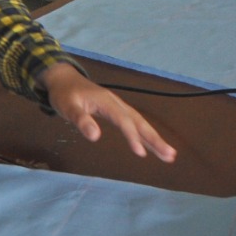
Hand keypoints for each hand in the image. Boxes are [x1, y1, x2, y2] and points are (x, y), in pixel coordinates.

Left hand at [40, 63, 175, 161]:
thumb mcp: (67, 107)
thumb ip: (81, 120)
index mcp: (107, 102)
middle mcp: (117, 104)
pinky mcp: (117, 112)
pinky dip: (145, 136)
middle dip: (155, 139)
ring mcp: (119, 108)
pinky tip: (152, 147)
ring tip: (169, 155)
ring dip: (155, 139)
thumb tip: (96, 137)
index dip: (132, 137)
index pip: (124, 121)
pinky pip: (135, 124)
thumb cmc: (64, 94)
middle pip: (140, 122)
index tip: (141, 154)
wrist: (64, 79)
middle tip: (170, 155)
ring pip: (141, 124)